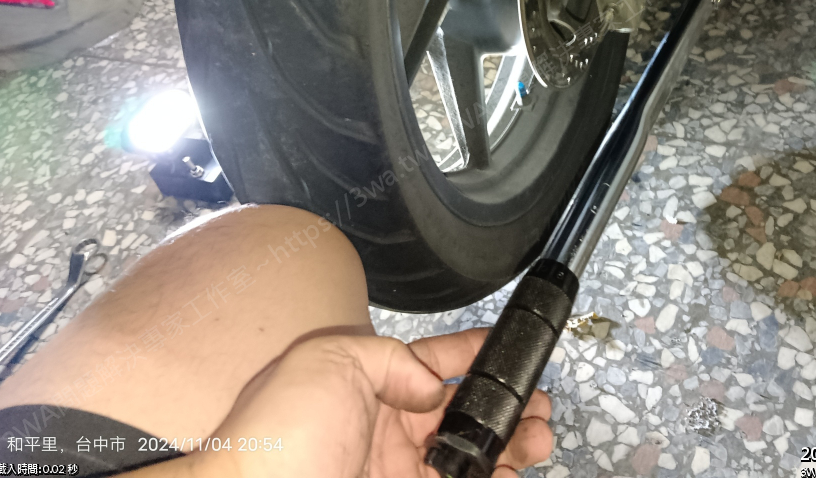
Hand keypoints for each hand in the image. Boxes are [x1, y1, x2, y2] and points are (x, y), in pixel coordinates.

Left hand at [186, 328, 552, 477]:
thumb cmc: (276, 436)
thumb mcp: (330, 358)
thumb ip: (390, 357)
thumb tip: (431, 385)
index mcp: (370, 385)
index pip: (435, 362)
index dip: (475, 353)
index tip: (512, 349)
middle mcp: (388, 430)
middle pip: (464, 412)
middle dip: (506, 405)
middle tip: (538, 407)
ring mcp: (399, 472)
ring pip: (471, 456)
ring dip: (512, 446)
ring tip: (539, 439)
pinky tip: (514, 473)